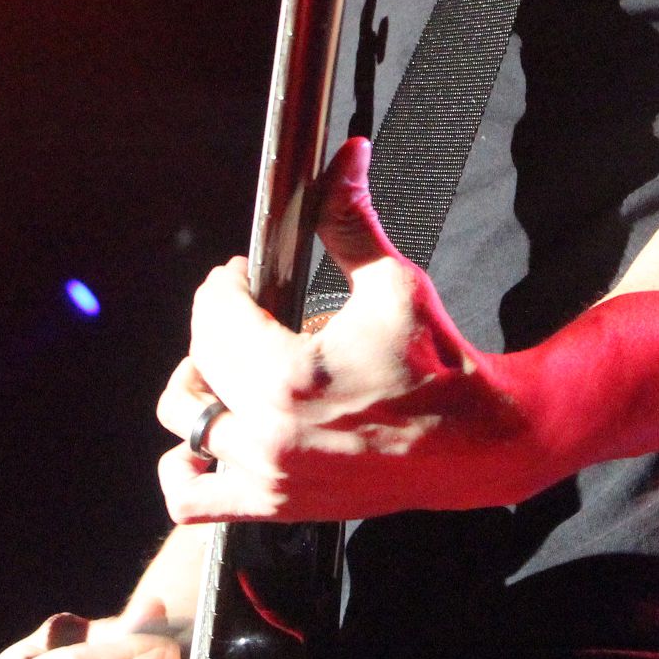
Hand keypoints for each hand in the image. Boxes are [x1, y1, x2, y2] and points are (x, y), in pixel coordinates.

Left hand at [154, 138, 547, 522]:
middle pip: (197, 363)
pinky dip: (183, 470)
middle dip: (215, 325)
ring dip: (197, 391)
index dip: (225, 283)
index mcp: (289, 375)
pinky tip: (212, 437)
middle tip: (247, 312)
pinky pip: (190, 500)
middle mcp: (269, 433)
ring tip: (229, 370)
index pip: (215, 314)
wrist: (476, 444)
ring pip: (184, 425)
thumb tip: (346, 153)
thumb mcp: (393, 282)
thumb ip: (350, 219)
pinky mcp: (275, 505)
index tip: (245, 275)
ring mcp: (268, 477)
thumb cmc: (439, 363)